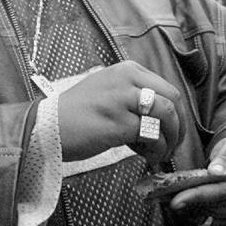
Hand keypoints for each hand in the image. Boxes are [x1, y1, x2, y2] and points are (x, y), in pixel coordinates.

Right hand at [57, 61, 184, 162]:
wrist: (47, 126)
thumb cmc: (76, 113)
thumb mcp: (108, 89)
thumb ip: (134, 94)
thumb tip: (162, 115)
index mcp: (126, 69)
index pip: (167, 88)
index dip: (176, 112)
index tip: (172, 130)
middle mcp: (127, 79)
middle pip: (172, 100)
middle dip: (179, 125)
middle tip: (173, 143)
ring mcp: (123, 100)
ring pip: (166, 116)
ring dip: (170, 139)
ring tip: (160, 153)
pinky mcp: (119, 123)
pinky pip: (152, 136)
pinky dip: (155, 149)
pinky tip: (145, 156)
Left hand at [169, 137, 225, 225]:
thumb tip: (216, 171)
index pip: (222, 193)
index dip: (198, 196)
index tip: (176, 200)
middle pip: (211, 207)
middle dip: (186, 201)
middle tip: (162, 193)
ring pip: (206, 216)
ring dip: (186, 207)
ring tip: (167, 195)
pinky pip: (206, 220)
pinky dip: (191, 212)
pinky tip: (180, 200)